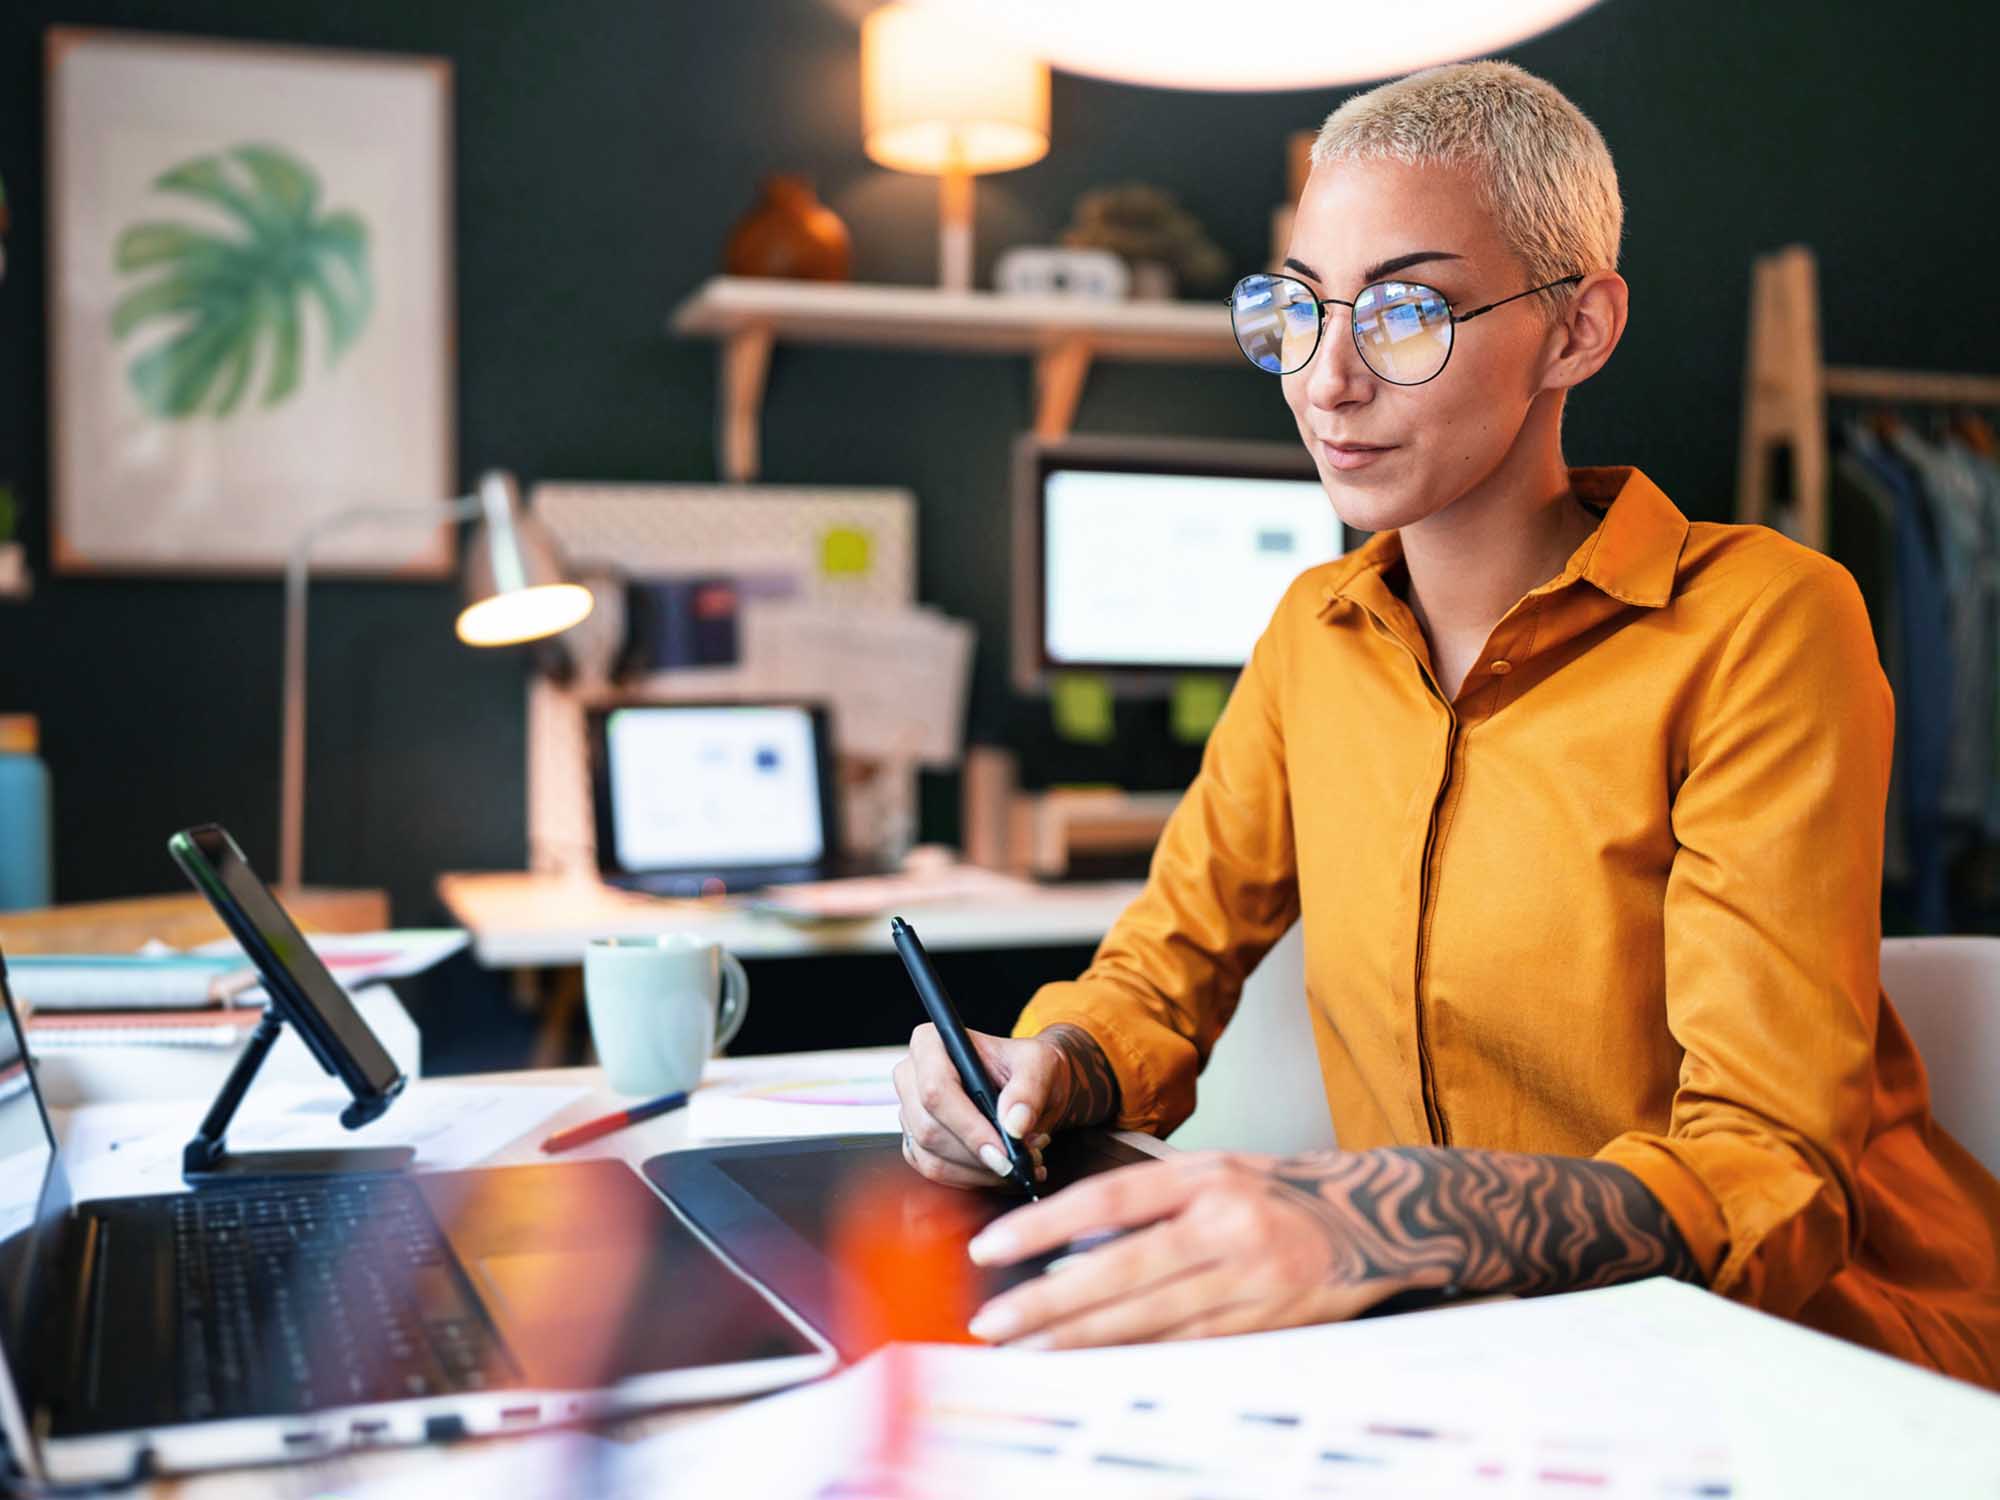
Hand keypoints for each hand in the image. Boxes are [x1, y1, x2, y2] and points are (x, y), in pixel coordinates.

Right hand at [892, 1022, 1118, 1188]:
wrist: (1029, 1087)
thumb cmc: (1030, 1067)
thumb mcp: (1041, 1065)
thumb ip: (1029, 1089)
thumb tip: (1013, 1125)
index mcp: (931, 1043)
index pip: (936, 1089)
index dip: (968, 1126)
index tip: (1004, 1152)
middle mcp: (911, 1076)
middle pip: (929, 1129)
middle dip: (979, 1155)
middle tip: (1022, 1161)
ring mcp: (909, 1112)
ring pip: (932, 1157)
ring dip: (980, 1172)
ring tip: (1021, 1164)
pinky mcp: (916, 1143)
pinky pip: (936, 1172)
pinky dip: (972, 1179)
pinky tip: (1002, 1171)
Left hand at [959, 1151, 1442, 1347]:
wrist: (1378, 1219)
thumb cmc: (1282, 1192)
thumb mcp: (1218, 1171)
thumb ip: (1153, 1200)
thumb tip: (1069, 1241)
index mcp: (1204, 1176)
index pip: (1108, 1198)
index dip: (1044, 1225)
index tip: (993, 1248)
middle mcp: (1224, 1223)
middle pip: (1119, 1268)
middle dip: (1048, 1302)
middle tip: (992, 1323)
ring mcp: (1249, 1276)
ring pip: (1149, 1317)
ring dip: (1080, 1340)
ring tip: (1025, 1352)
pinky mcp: (1267, 1322)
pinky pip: (1188, 1346)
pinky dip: (1137, 1358)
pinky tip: (1095, 1367)